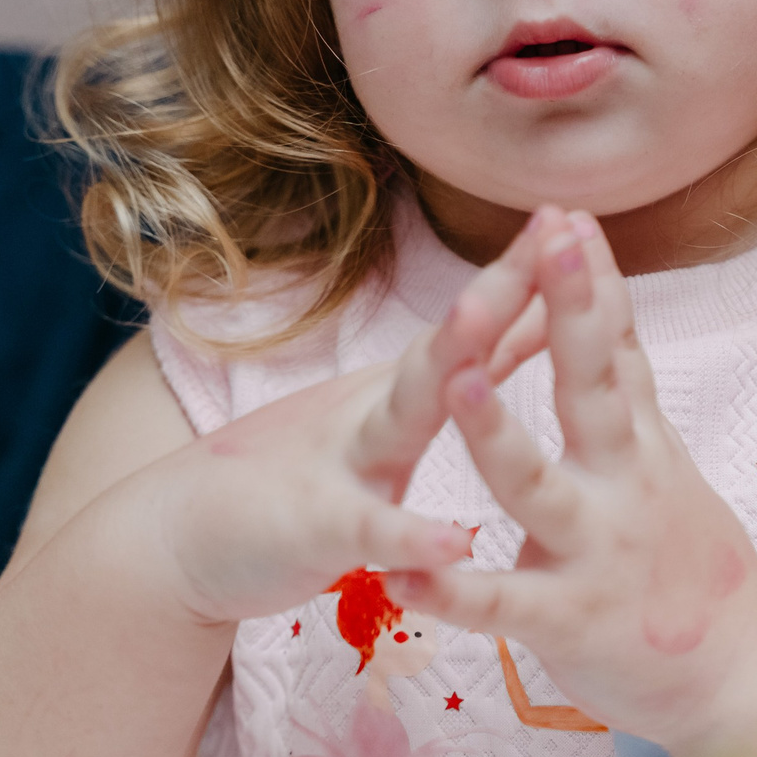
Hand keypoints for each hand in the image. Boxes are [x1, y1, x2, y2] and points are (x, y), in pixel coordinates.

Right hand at [138, 208, 556, 625]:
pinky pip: (371, 533)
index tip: (579, 218)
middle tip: (552, 238)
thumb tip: (539, 315)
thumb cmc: (299, 473)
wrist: (177, 538)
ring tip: (484, 328)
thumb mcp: (390, 412)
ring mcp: (344, 466)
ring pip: (401, 415)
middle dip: (499, 291)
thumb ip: (466, 369)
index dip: (525, 273)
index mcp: (401, 389)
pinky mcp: (317, 534)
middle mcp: (375, 411)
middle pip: (444, 345)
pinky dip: (411, 535)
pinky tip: (455, 538)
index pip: (475, 321)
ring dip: (444, 372)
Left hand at [385, 210, 756, 756]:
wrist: (743, 679)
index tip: (571, 213)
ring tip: (459, 381)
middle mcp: (624, 485)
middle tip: (553, 239)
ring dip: (497, 432)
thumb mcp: (670, 471)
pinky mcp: (569, 619)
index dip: (596, 281)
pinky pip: (500, 602)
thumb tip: (611, 314)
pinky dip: (450, 587)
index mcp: (641, 449)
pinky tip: (400, 573)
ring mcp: (597, 551)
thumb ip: (630, 400)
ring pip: (536, 486)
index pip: (618, 349)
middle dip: (573, 310)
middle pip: (593, 386)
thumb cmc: (695, 572)